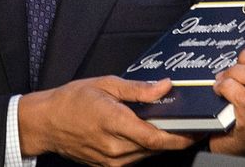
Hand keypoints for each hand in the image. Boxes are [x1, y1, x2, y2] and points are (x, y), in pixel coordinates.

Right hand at [18, 76, 197, 165]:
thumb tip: (164, 87)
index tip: (197, 129)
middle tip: (188, 121)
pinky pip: (134, 158)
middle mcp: (114, 147)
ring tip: (167, 124)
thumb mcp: (106, 84)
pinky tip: (144, 131)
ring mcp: (111, 161)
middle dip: (174, 136)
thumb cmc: (72, 100)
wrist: (47, 122)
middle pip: (155, 147)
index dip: (180, 137)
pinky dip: (144, 146)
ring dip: (159, 141)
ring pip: (147, 154)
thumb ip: (138, 89)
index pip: (156, 138)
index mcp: (114, 123)